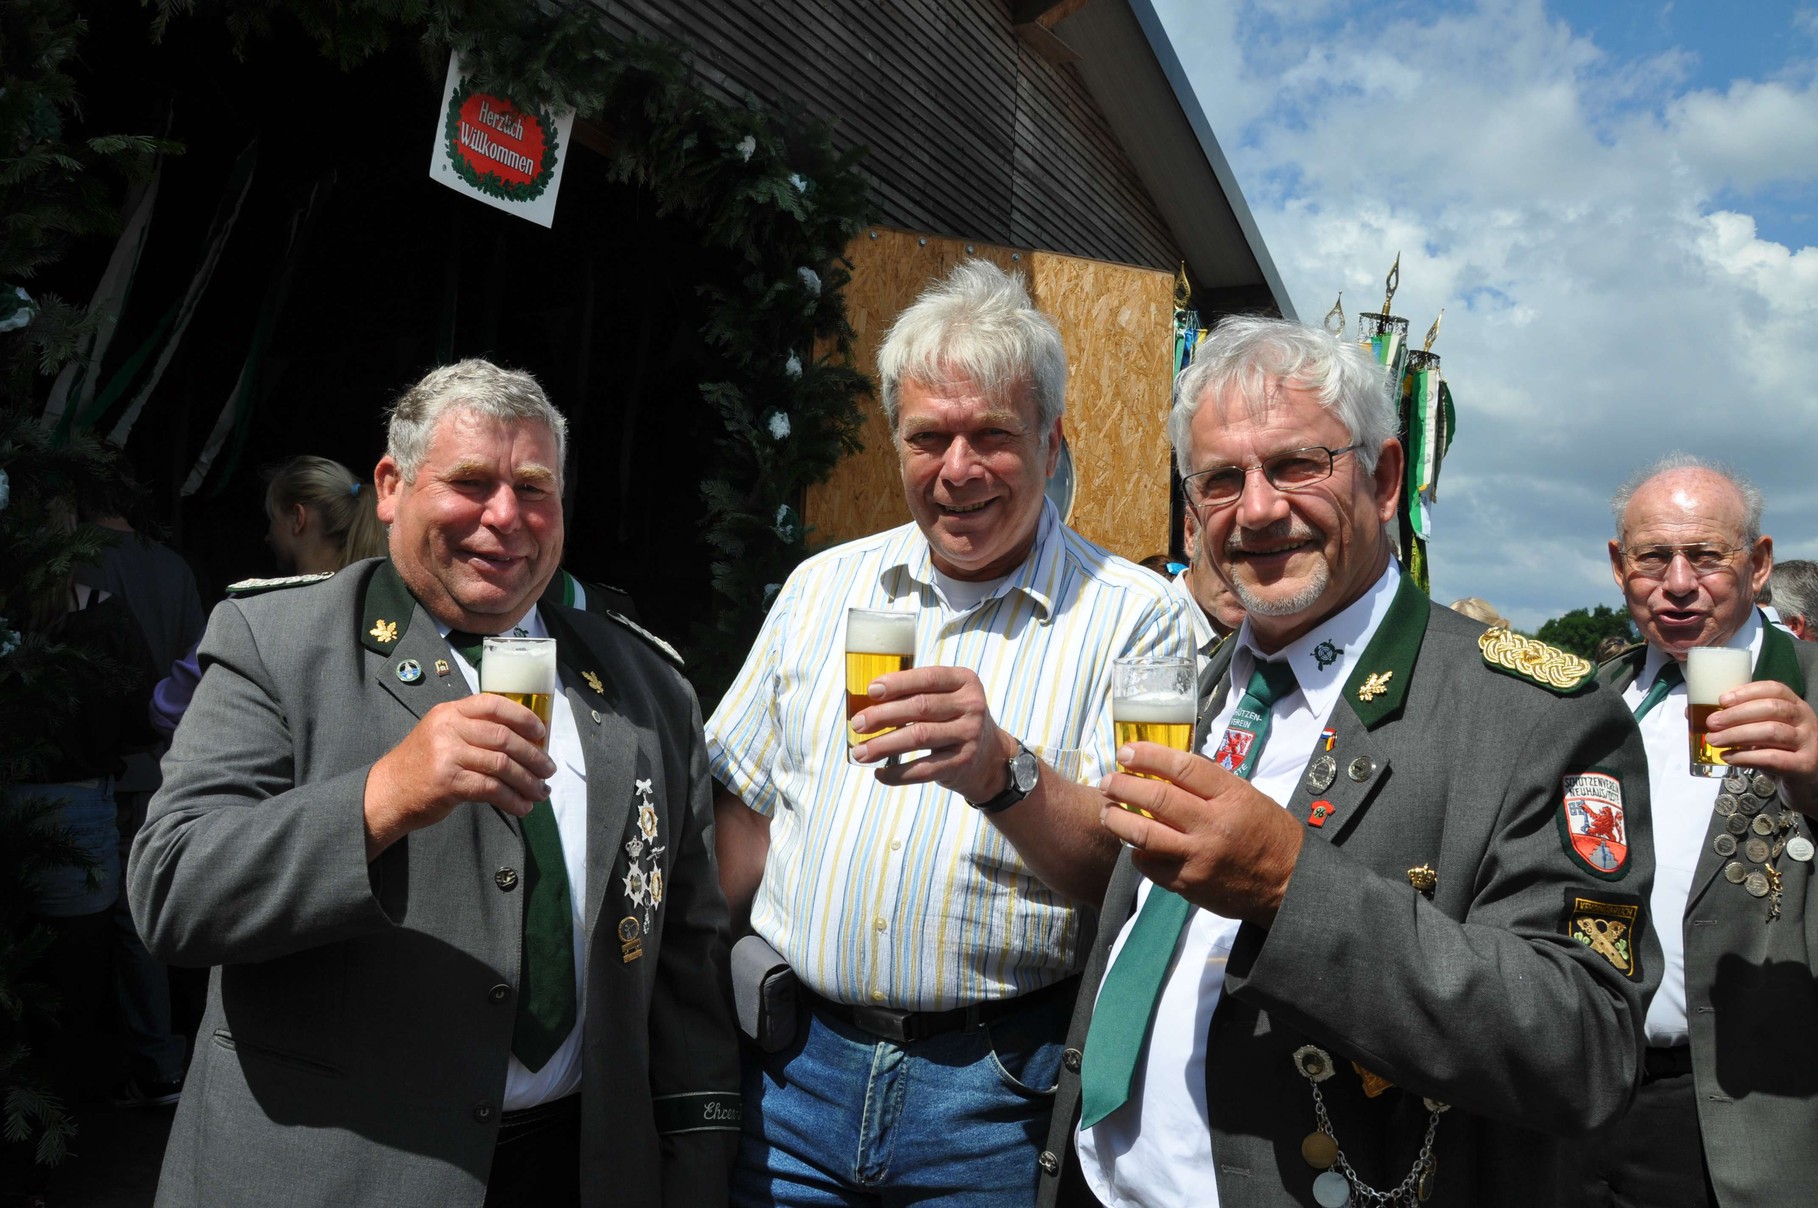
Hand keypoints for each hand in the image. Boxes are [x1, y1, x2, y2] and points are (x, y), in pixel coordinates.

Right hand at [363, 694, 557, 857]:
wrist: (386, 793)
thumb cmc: (421, 765)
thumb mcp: (442, 735)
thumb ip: (474, 732)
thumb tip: (524, 743)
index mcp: (450, 712)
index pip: (493, 704)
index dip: (523, 717)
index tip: (541, 732)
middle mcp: (448, 728)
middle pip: (504, 738)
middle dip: (533, 755)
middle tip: (548, 770)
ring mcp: (447, 755)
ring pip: (502, 765)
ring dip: (527, 781)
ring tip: (540, 792)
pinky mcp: (448, 782)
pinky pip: (491, 789)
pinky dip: (512, 799)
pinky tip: (522, 806)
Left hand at [849, 665, 1014, 802]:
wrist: (989, 758)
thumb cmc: (953, 720)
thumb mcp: (948, 697)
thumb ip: (918, 693)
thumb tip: (866, 701)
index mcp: (965, 681)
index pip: (929, 677)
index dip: (898, 683)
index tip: (871, 690)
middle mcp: (971, 706)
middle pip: (920, 707)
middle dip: (883, 715)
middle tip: (857, 724)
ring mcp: (969, 736)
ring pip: (919, 736)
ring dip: (884, 745)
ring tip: (860, 752)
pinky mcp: (962, 763)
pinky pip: (924, 769)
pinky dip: (897, 773)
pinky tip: (879, 773)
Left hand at [1097, 741, 1304, 925]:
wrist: (1288, 884)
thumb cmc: (1269, 834)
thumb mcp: (1248, 797)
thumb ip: (1211, 785)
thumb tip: (1167, 768)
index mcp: (1231, 796)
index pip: (1182, 767)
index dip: (1149, 756)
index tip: (1127, 752)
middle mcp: (1212, 824)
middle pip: (1156, 797)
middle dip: (1124, 784)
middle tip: (1108, 780)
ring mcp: (1198, 856)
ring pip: (1144, 833)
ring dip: (1118, 818)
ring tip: (1108, 810)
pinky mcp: (1188, 883)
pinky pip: (1150, 864)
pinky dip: (1137, 851)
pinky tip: (1134, 843)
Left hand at [1705, 681, 1817, 813]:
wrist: (1807, 783)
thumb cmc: (1780, 751)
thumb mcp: (1763, 731)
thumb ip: (1738, 721)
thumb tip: (1693, 712)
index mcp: (1795, 705)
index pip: (1775, 689)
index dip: (1747, 692)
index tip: (1722, 699)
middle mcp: (1805, 720)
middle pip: (1772, 708)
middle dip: (1736, 714)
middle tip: (1711, 723)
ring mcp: (1808, 742)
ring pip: (1771, 731)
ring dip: (1737, 734)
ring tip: (1714, 740)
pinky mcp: (1805, 765)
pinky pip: (1773, 758)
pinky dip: (1746, 757)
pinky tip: (1729, 757)